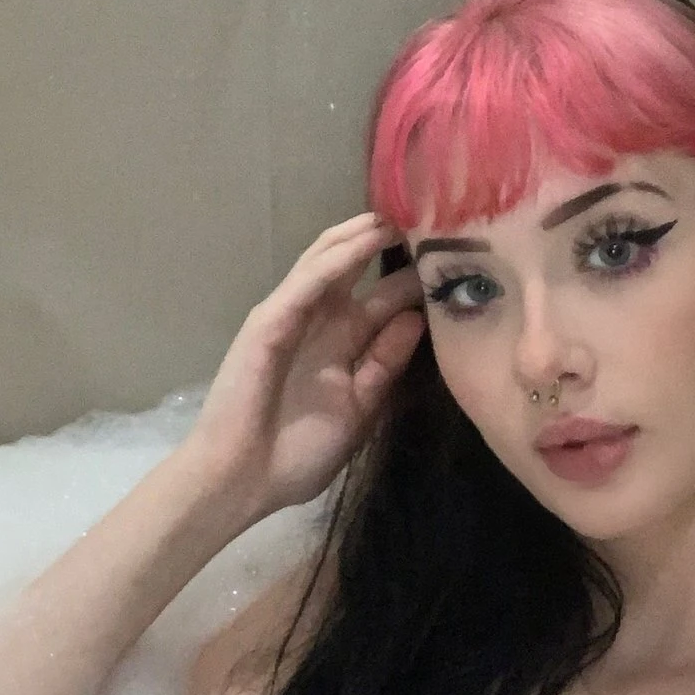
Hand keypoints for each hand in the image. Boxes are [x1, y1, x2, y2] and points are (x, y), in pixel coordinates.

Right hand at [182, 213, 426, 519]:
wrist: (243, 481)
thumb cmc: (297, 454)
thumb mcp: (358, 407)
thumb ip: (384, 364)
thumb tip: (419, 319)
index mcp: (341, 344)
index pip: (381, 298)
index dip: (412, 276)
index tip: (451, 255)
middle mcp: (319, 322)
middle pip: (354, 267)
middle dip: (386, 241)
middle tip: (425, 215)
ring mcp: (291, 316)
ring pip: (327, 261)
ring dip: (359, 237)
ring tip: (395, 213)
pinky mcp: (270, 321)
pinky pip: (306, 283)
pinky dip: (333, 261)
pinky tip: (359, 242)